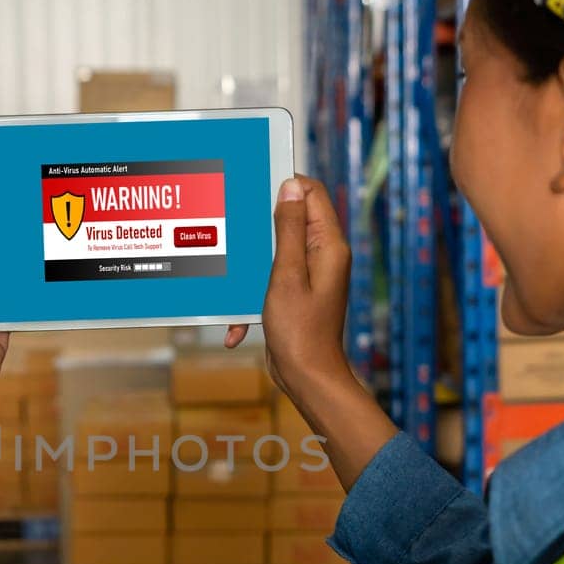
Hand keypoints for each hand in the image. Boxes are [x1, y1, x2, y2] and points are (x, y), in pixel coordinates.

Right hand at [224, 176, 351, 398]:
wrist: (306, 377)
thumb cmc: (300, 331)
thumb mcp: (287, 275)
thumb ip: (289, 230)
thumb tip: (290, 189)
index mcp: (328, 246)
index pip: (311, 194)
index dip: (285, 186)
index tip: (255, 190)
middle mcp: (323, 256)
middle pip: (290, 220)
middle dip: (260, 229)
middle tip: (237, 235)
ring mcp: (309, 275)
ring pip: (274, 251)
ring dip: (252, 268)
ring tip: (236, 281)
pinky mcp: (295, 292)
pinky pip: (270, 279)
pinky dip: (253, 296)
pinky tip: (239, 321)